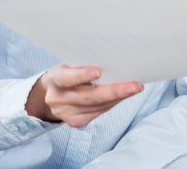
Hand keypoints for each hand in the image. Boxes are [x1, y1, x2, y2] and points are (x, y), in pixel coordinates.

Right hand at [26, 64, 142, 127]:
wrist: (51, 93)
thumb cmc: (68, 73)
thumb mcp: (70, 64)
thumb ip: (85, 65)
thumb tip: (116, 63)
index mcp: (54, 79)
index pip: (67, 78)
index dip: (82, 75)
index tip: (98, 71)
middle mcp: (57, 99)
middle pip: (88, 97)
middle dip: (114, 91)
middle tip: (134, 86)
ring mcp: (65, 113)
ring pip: (97, 106)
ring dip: (119, 98)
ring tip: (135, 88)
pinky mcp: (75, 122)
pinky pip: (98, 113)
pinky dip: (112, 103)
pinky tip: (123, 96)